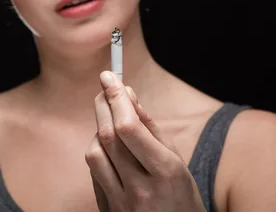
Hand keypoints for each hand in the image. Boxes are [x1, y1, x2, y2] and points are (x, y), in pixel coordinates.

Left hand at [85, 71, 206, 211]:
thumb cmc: (181, 196)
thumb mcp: (177, 161)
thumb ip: (150, 127)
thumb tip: (127, 94)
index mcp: (166, 172)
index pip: (129, 128)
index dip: (115, 98)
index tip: (109, 77)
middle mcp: (140, 188)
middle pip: (108, 136)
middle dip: (104, 104)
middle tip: (105, 88)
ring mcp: (121, 202)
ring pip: (95, 152)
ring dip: (99, 129)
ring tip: (111, 122)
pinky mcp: (106, 209)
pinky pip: (94, 171)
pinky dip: (99, 152)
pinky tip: (110, 148)